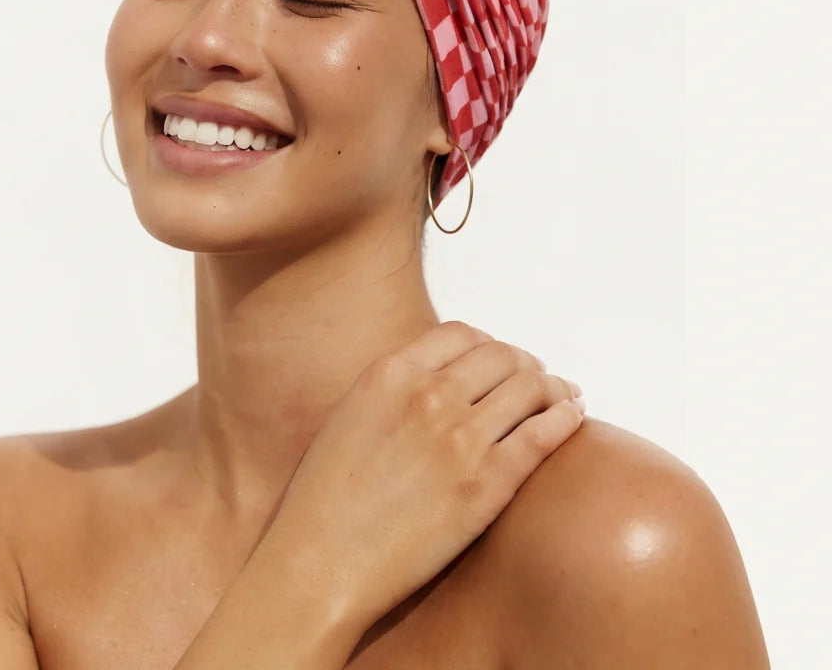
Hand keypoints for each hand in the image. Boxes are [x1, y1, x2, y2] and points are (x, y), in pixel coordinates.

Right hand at [257, 321, 583, 631]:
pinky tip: (573, 415)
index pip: (461, 333)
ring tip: (563, 395)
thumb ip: (394, 388)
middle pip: (502, 355)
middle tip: (536, 378)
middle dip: (524, 362)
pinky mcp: (487, 484)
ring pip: (530, 387)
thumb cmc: (324, 496)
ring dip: (553, 386)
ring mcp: (460, 438)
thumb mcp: (350, 414)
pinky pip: (543, 434)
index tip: (498, 358)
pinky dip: (565, 416)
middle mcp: (429, 394)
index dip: (488, 343)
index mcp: (391, 373)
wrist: (321, 561)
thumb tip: (438, 379)